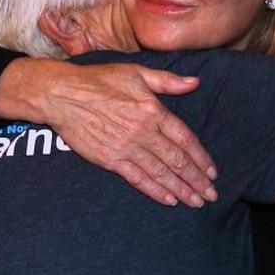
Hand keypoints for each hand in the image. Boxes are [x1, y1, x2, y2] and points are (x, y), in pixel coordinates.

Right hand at [0, 59, 217, 207]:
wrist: (62, 95)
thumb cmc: (98, 80)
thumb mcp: (136, 72)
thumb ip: (168, 81)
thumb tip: (195, 83)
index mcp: (152, 110)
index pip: (185, 139)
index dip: (201, 158)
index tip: (212, 172)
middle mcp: (143, 131)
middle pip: (177, 160)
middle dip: (196, 180)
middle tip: (211, 194)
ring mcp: (126, 147)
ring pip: (161, 173)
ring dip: (181, 189)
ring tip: (196, 202)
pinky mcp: (110, 159)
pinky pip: (138, 179)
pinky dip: (155, 191)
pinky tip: (169, 200)